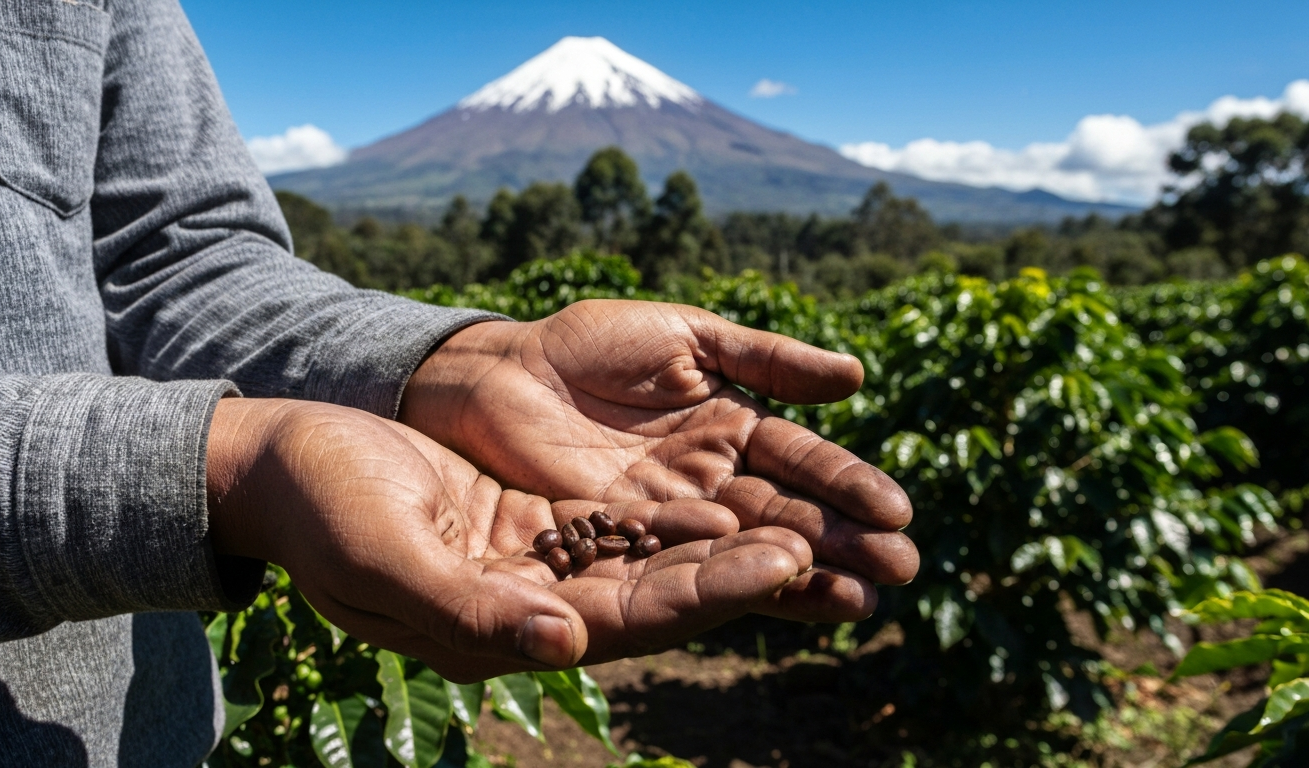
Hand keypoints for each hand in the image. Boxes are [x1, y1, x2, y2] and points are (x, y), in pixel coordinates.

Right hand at [205, 397, 816, 681]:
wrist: (285, 464)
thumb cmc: (323, 516)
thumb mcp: (390, 563)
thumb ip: (475, 613)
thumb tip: (570, 646)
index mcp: (511, 629)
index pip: (633, 617)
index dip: (711, 592)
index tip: (786, 561)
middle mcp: (543, 602)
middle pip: (669, 587)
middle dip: (752, 569)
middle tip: (839, 544)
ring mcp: (546, 556)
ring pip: (662, 548)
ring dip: (737, 535)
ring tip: (819, 515)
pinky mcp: (543, 513)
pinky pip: (632, 507)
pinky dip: (687, 497)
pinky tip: (742, 473)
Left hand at [400, 300, 918, 620]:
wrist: (494, 373)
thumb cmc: (585, 346)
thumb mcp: (682, 337)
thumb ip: (762, 357)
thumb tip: (857, 376)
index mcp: (730, 427)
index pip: (800, 461)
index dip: (846, 485)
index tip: (898, 513)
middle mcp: (708, 480)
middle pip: (784, 514)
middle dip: (842, 542)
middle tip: (899, 572)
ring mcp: (666, 517)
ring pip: (743, 549)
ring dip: (801, 575)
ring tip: (859, 601)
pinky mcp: (620, 546)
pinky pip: (679, 566)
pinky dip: (725, 582)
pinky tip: (771, 596)